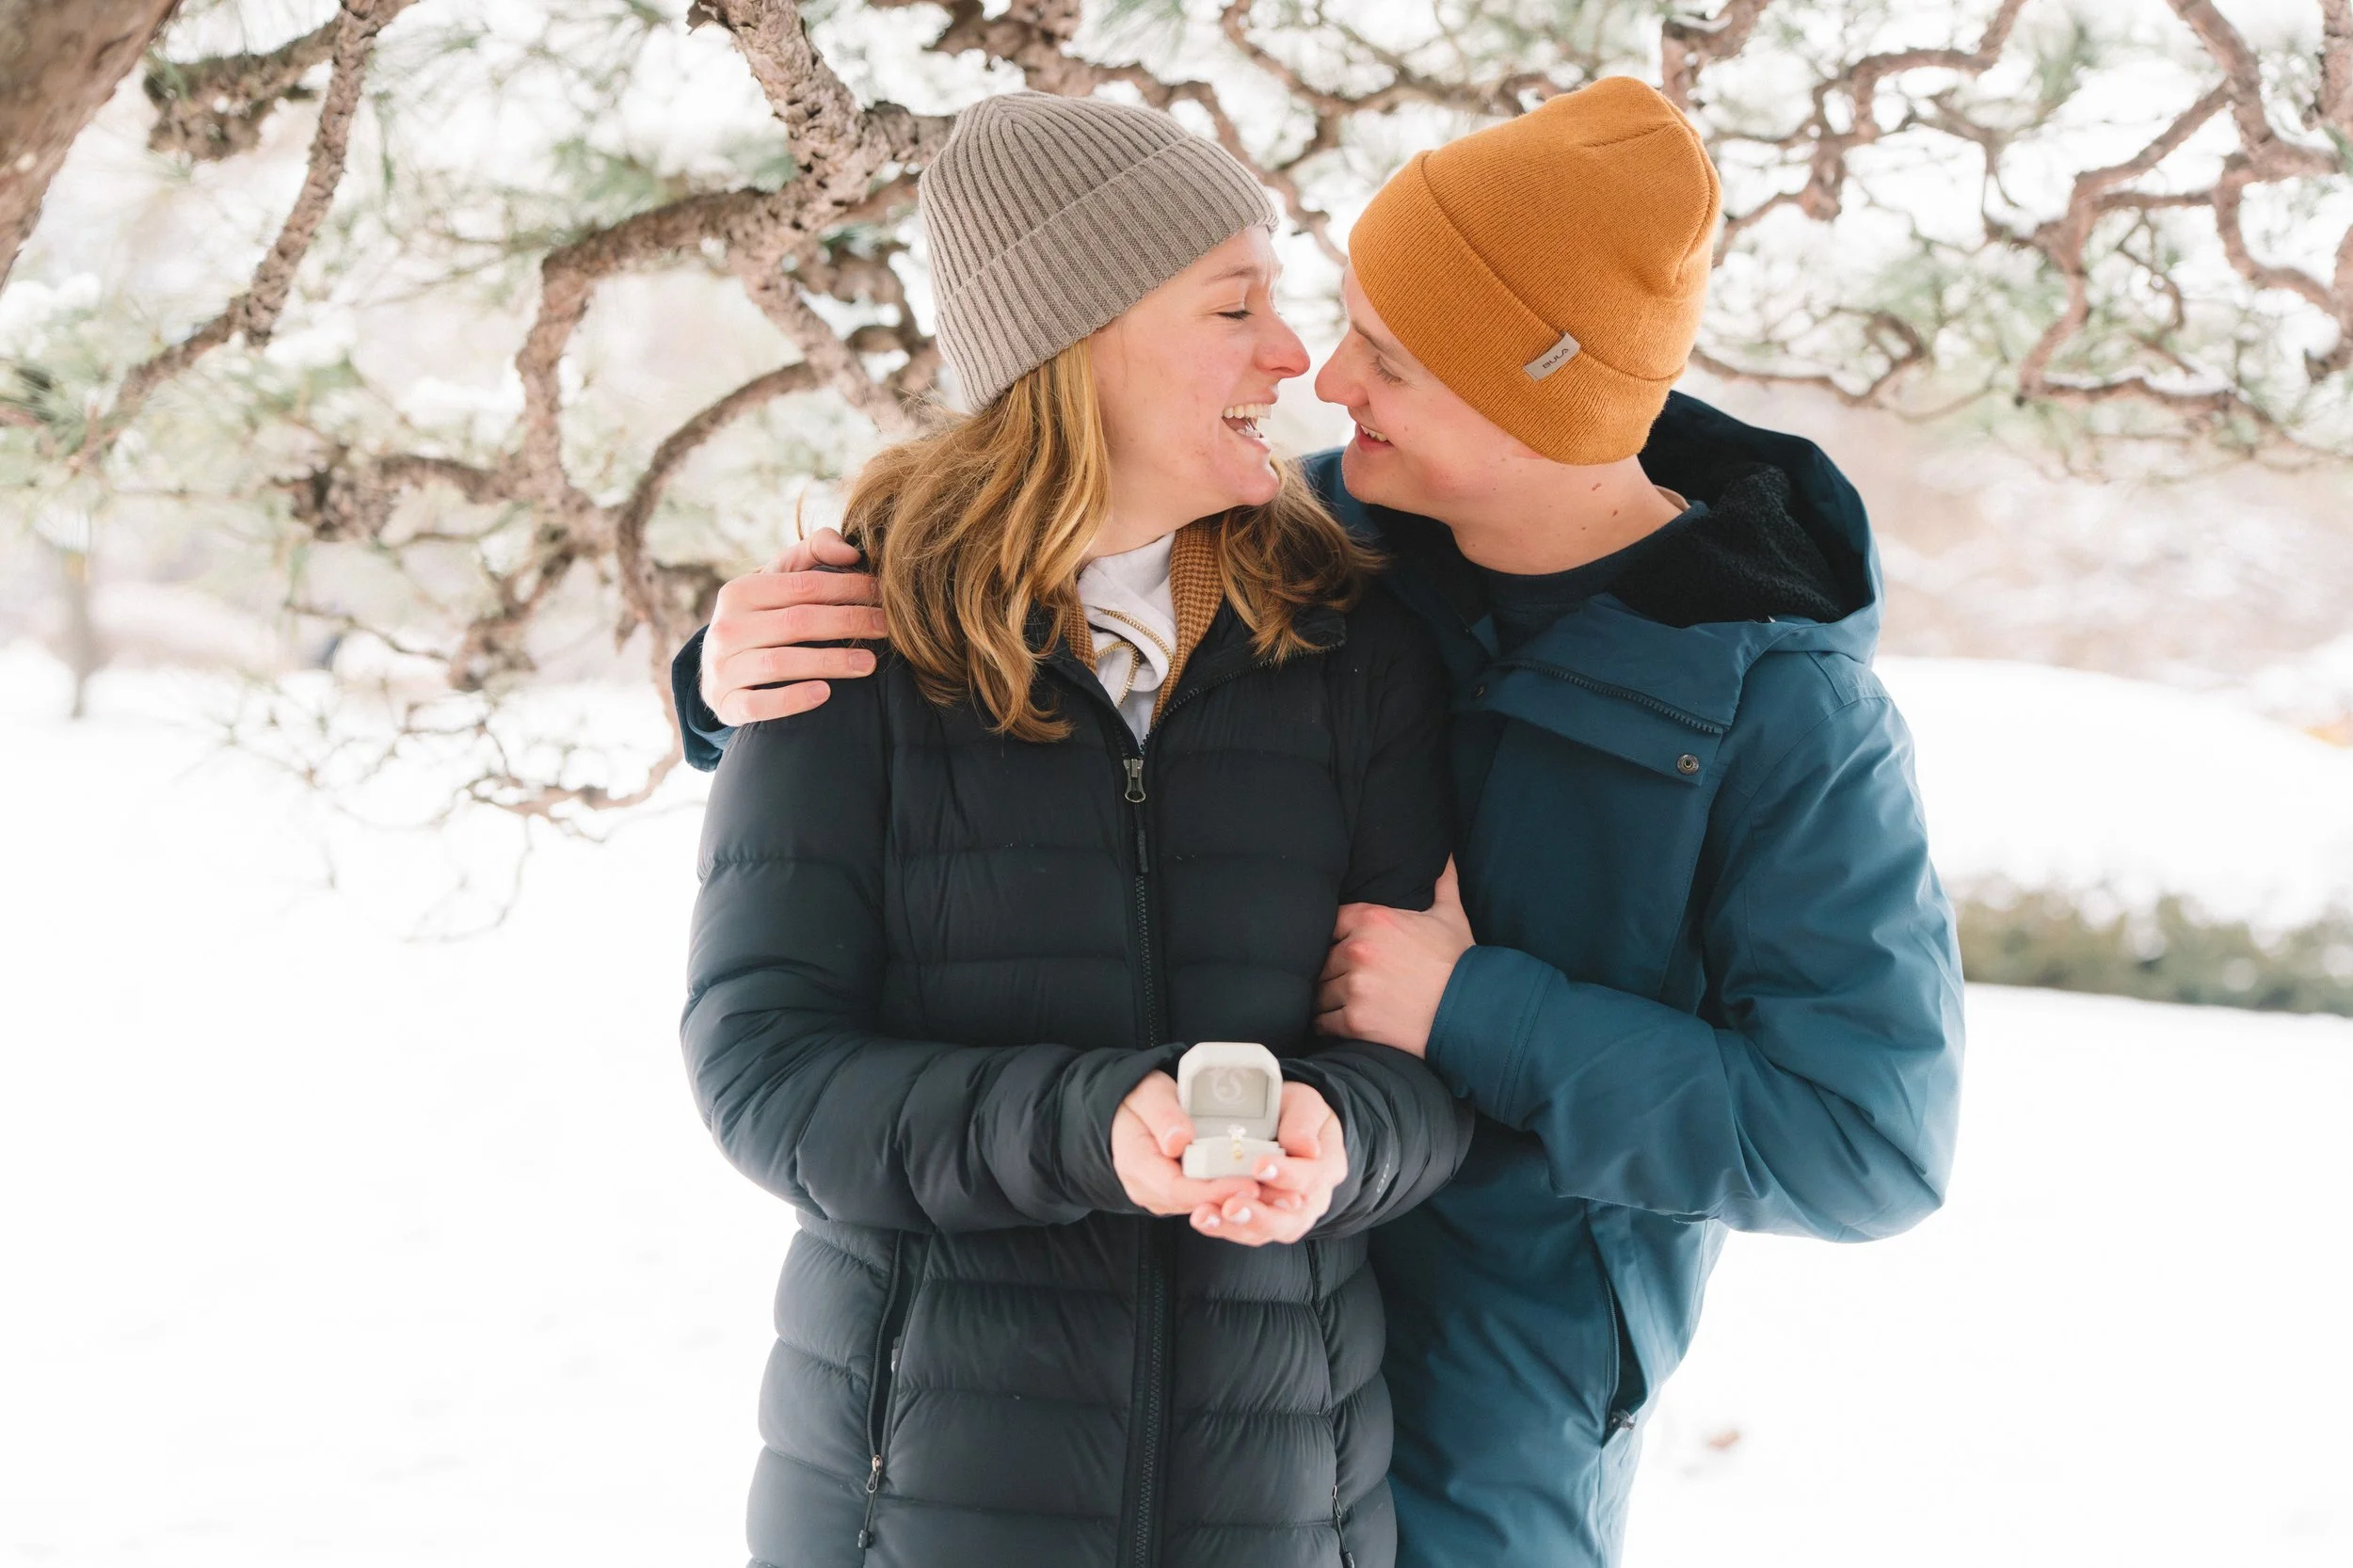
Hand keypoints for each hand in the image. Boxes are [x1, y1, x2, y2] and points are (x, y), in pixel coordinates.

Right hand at [700, 528, 887, 725]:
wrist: (721, 668)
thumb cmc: (763, 617)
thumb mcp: (778, 580)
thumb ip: (814, 552)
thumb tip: (851, 552)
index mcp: (739, 592)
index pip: (802, 586)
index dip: (847, 588)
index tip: (881, 594)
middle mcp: (726, 628)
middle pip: (797, 622)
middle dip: (847, 622)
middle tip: (884, 627)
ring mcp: (722, 668)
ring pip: (781, 663)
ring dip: (831, 662)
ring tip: (869, 663)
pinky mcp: (727, 704)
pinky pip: (760, 704)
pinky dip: (792, 699)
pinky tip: (825, 693)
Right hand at [1111, 1072, 1258, 1217]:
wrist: (1121, 1113)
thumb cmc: (1136, 1101)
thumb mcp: (1148, 1095)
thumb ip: (1164, 1116)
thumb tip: (1179, 1142)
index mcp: (1137, 1164)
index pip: (1179, 1188)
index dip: (1216, 1191)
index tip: (1249, 1185)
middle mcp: (1148, 1188)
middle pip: (1194, 1202)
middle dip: (1233, 1200)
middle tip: (1272, 1192)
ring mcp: (1160, 1195)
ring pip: (1201, 1205)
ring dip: (1234, 1201)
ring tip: (1272, 1193)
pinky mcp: (1174, 1194)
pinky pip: (1202, 1199)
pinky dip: (1227, 1194)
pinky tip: (1257, 1187)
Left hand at [1189, 1081, 1347, 1246]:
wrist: (1286, 1127)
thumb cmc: (1295, 1112)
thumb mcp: (1303, 1104)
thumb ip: (1303, 1123)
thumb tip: (1306, 1148)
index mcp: (1328, 1164)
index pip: (1311, 1176)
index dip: (1286, 1174)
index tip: (1258, 1165)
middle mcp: (1314, 1197)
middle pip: (1292, 1219)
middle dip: (1259, 1215)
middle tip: (1230, 1206)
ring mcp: (1291, 1214)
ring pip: (1268, 1231)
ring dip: (1235, 1227)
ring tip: (1205, 1216)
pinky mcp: (1267, 1222)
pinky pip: (1248, 1232)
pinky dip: (1224, 1228)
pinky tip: (1204, 1219)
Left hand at [1313, 858, 1474, 1057]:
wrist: (1472, 1011)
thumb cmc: (1460, 963)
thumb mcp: (1450, 916)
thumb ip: (1442, 883)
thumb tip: (1448, 855)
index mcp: (1372, 920)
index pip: (1331, 924)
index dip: (1337, 939)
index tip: (1345, 949)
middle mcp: (1358, 950)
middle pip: (1322, 960)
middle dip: (1332, 970)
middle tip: (1344, 981)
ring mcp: (1355, 986)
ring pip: (1320, 992)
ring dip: (1327, 998)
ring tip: (1339, 1003)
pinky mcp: (1355, 1021)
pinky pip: (1324, 1021)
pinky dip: (1327, 1024)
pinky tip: (1337, 1023)